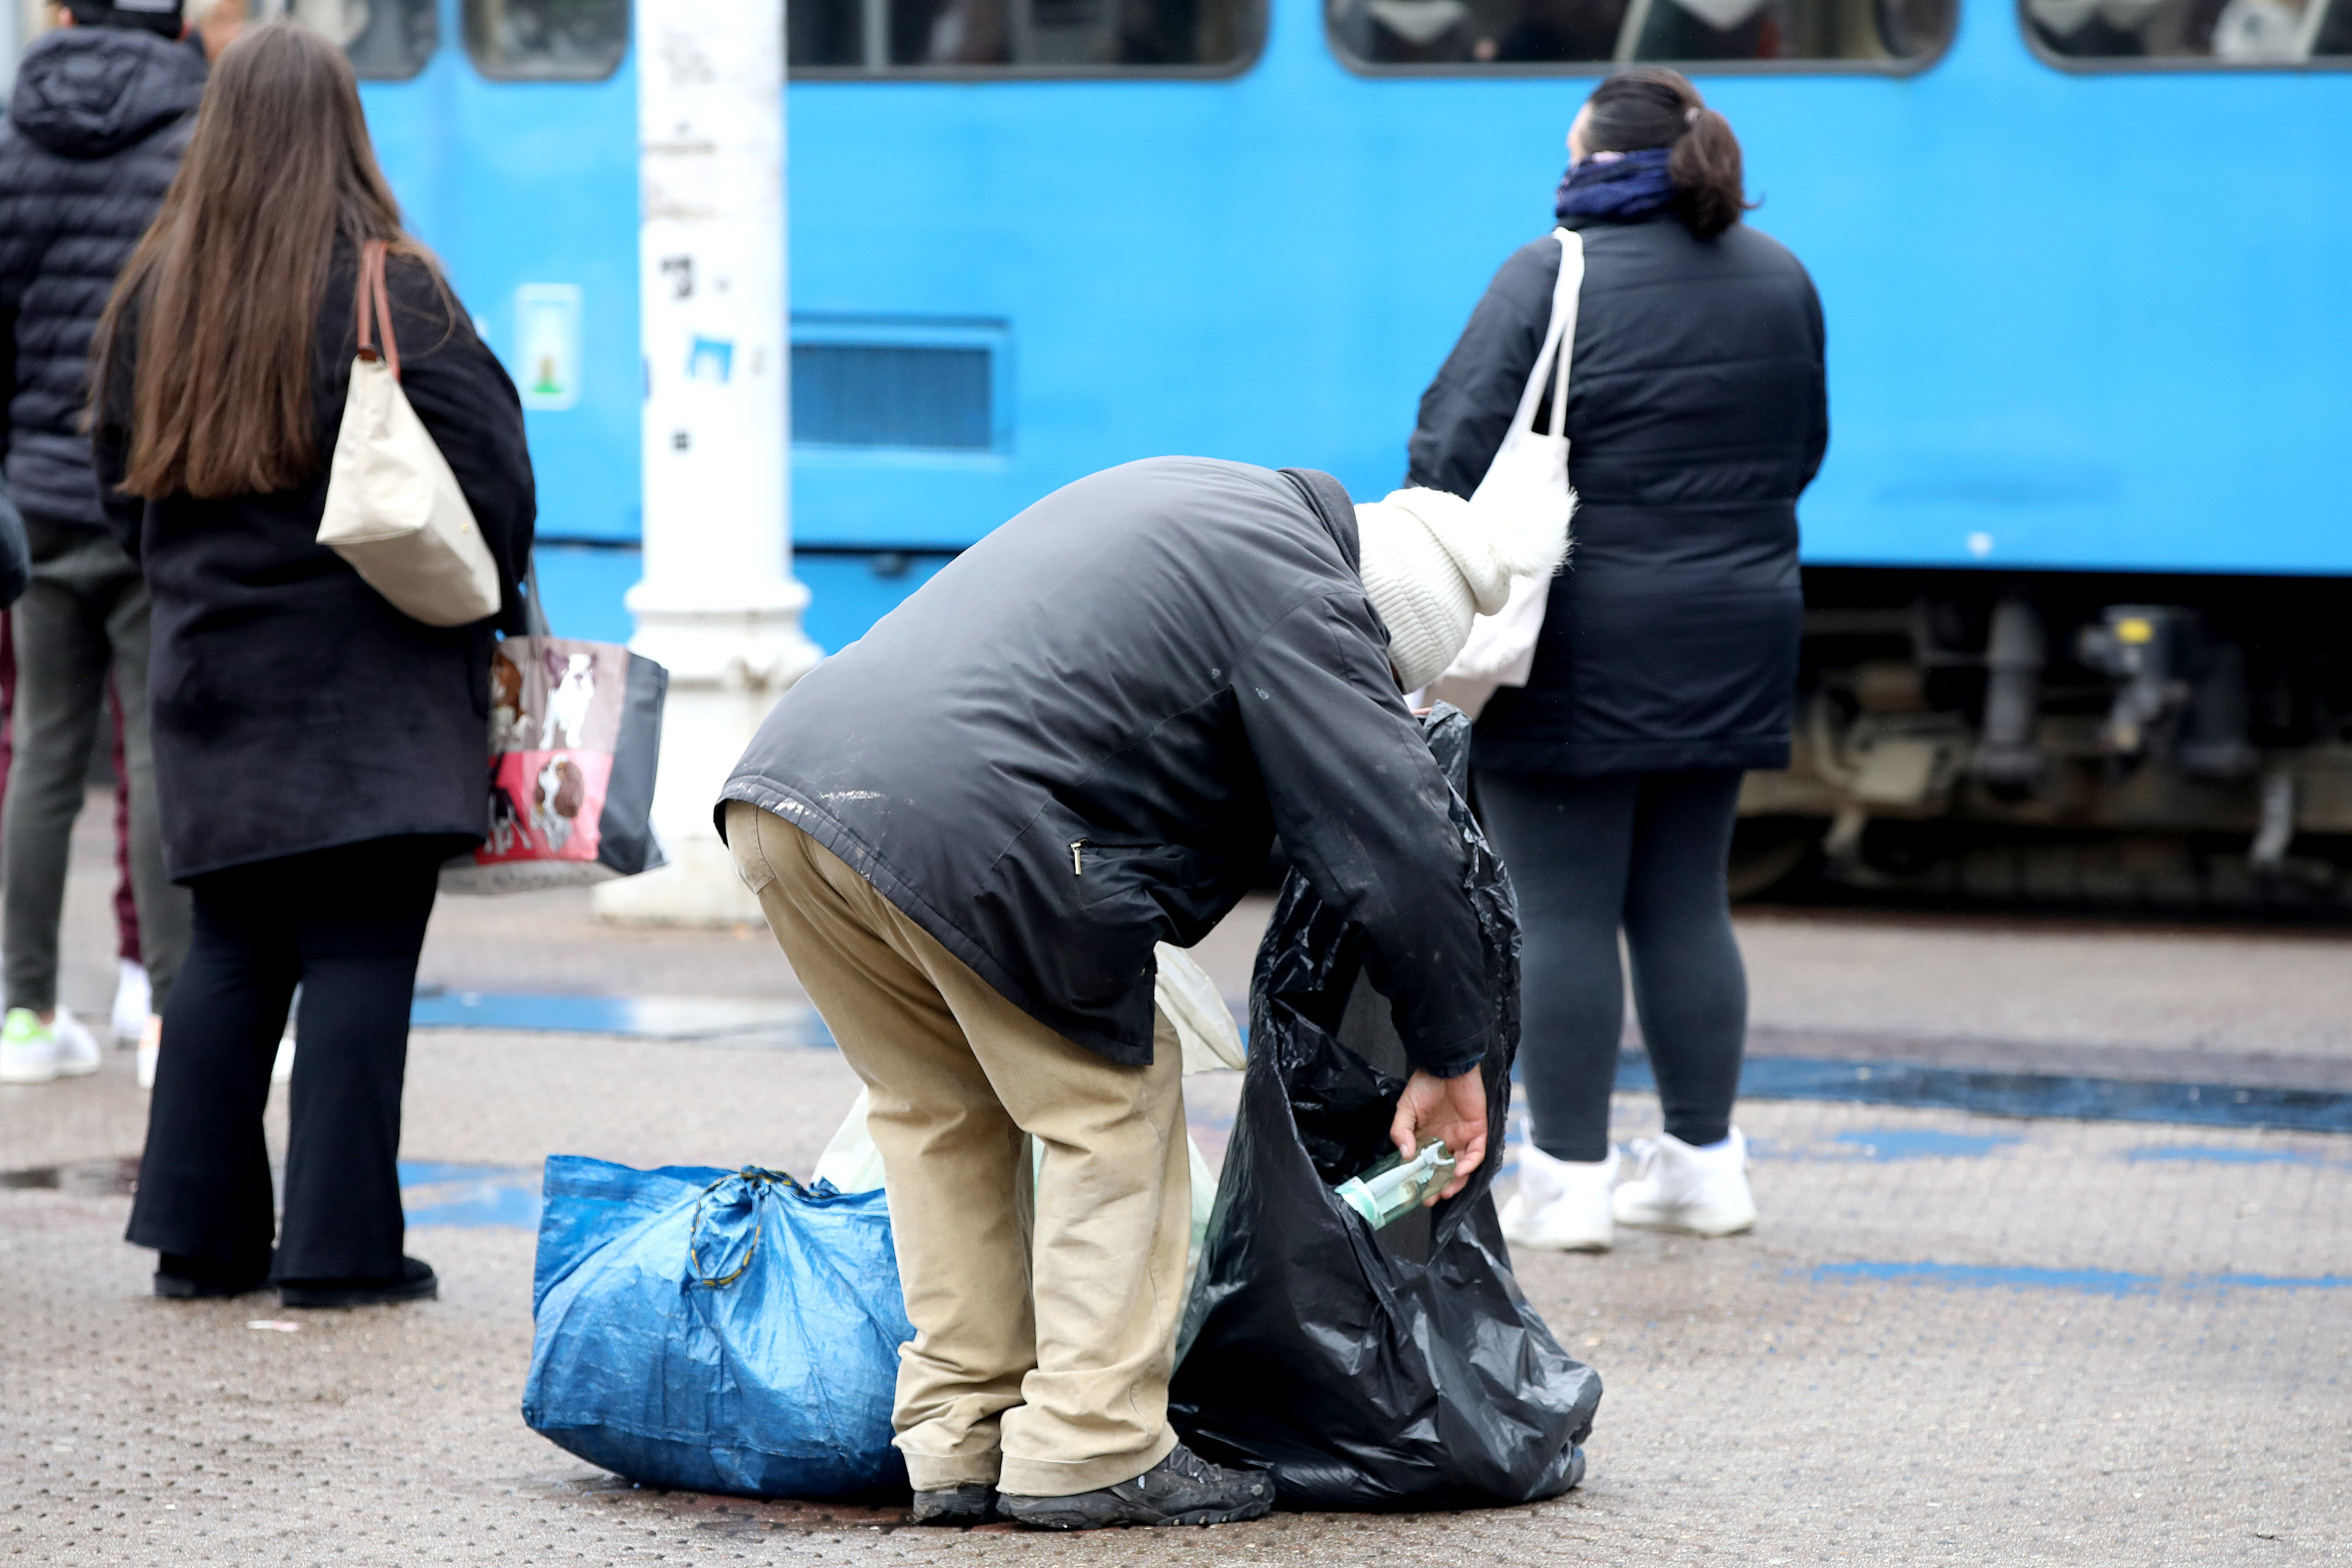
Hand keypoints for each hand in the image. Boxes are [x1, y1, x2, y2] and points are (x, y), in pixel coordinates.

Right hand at [1389, 1067, 1487, 1203]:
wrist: (1447, 1066)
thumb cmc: (1425, 1084)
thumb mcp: (1406, 1109)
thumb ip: (1402, 1131)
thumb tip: (1405, 1156)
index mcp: (1429, 1137)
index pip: (1427, 1164)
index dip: (1423, 1180)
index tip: (1415, 1194)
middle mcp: (1447, 1141)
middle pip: (1446, 1171)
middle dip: (1440, 1187)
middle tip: (1431, 1198)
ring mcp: (1463, 1137)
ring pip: (1463, 1167)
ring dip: (1456, 1181)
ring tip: (1445, 1190)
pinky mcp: (1478, 1131)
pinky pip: (1478, 1153)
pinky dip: (1470, 1164)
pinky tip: (1459, 1170)